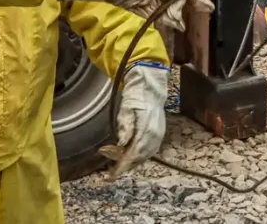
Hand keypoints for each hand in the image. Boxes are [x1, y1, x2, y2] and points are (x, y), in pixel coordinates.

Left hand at [103, 63, 167, 177]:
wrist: (151, 90)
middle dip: (122, 163)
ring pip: (142, 157)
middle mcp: (154, 136)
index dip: (121, 167)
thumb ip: (125, 127)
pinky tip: (128, 153)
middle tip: (107, 162)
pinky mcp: (159, 136)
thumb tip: (122, 144)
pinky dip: (137, 156)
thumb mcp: (126, 110)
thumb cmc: (136, 98)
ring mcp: (158, 137)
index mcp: (146, 130)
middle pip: (137, 158)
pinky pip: (148, 152)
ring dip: (129, 160)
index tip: (111, 176)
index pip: (132, 154)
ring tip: (115, 157)